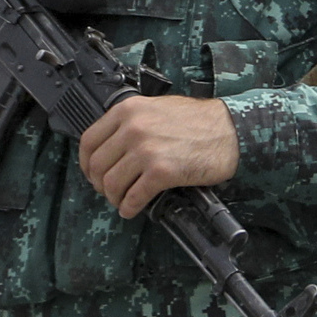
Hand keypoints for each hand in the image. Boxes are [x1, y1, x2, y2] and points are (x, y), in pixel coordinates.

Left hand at [77, 97, 239, 217]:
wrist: (229, 130)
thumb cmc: (198, 120)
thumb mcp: (156, 108)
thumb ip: (131, 123)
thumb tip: (112, 148)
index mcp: (128, 110)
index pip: (89, 141)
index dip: (86, 164)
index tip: (92, 173)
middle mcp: (133, 128)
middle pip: (97, 166)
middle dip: (100, 184)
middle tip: (109, 191)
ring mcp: (146, 150)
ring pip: (112, 184)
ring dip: (114, 198)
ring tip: (123, 201)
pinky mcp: (161, 172)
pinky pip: (134, 197)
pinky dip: (129, 207)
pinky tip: (133, 208)